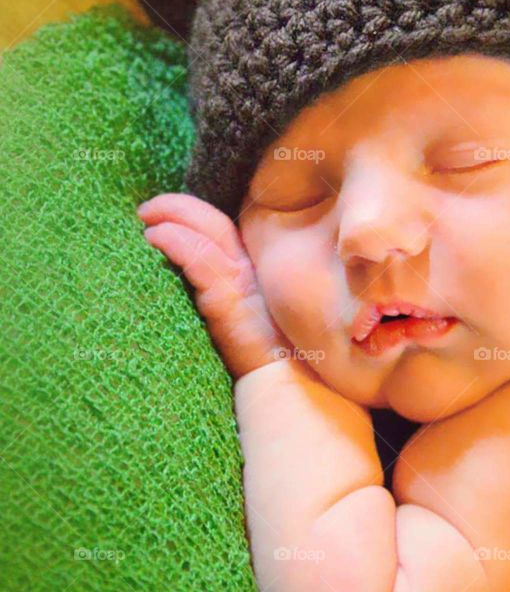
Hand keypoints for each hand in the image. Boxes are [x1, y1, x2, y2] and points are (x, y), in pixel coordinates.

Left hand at [137, 192, 293, 379]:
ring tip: (145, 219)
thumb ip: (216, 293)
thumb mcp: (236, 317)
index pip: (222, 228)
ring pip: (208, 234)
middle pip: (215, 223)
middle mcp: (250, 270)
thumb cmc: (259, 357)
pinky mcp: (231, 300)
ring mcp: (243, 283)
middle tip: (145, 210)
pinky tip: (157, 237)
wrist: (283, 384)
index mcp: (251, 271)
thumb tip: (176, 279)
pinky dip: (178, 243)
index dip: (191, 213)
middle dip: (177, 207)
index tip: (160, 211)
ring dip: (173, 219)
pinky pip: (202, 261)